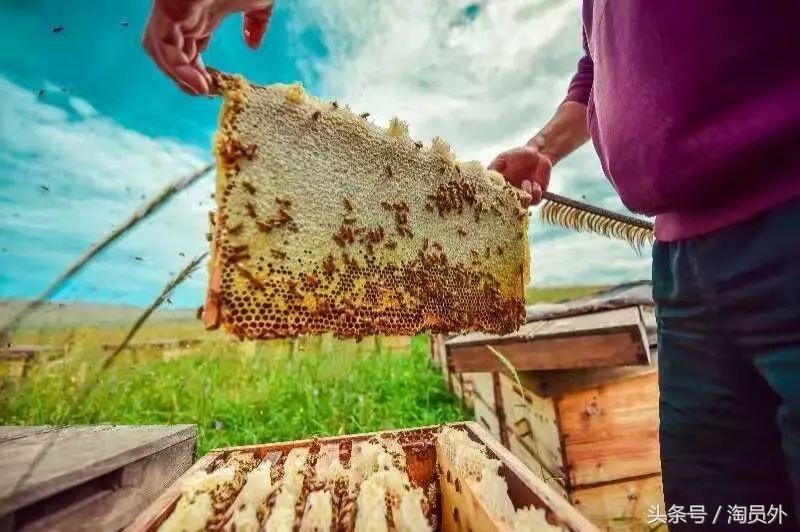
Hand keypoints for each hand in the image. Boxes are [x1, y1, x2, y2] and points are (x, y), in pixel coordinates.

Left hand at [143, 0, 273, 94]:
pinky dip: (177, 69)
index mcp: (201, 13)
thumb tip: (253, 45)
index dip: (199, 71)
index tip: (216, 87)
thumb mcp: (259, 3)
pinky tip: (198, 84)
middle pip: (173, 54)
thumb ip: (257, 23)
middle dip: (188, 78)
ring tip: (201, 91)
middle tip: (208, 94)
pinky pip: (162, 47)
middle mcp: (184, 14)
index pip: (189, 48)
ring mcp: (173, 12)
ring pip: (162, 53)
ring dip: (179, 77)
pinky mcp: (166, 10)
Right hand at [488, 145, 552, 204]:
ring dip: (525, 195)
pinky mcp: (537, 194)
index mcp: (502, 187)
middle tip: (513, 193)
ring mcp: (524, 195)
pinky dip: (535, 193)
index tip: (497, 195)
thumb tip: (483, 176)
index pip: (496, 197)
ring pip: (523, 205)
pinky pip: (536, 200)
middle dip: (511, 202)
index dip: (495, 199)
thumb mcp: (502, 159)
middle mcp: (512, 194)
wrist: (537, 152)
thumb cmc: (518, 155)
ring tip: (525, 182)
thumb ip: (493, 168)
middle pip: (509, 206)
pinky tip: (535, 183)